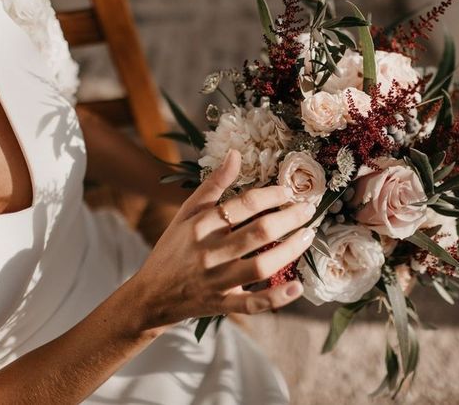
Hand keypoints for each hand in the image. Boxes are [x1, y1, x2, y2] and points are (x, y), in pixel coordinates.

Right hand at [128, 150, 314, 330]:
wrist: (150, 296)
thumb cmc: (172, 249)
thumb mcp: (187, 213)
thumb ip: (213, 184)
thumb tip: (235, 154)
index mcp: (201, 226)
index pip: (244, 205)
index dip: (271, 195)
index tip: (289, 190)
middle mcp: (210, 252)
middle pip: (258, 233)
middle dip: (289, 218)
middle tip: (308, 209)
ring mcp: (217, 281)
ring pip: (260, 266)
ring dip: (289, 250)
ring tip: (308, 235)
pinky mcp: (223, 304)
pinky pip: (253, 304)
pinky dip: (276, 298)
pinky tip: (297, 287)